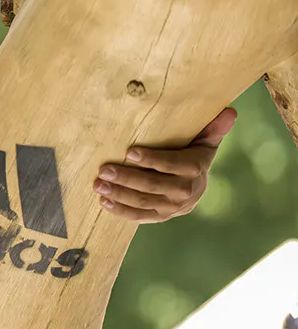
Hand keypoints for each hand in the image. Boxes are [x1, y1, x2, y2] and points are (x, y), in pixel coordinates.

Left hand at [93, 107, 236, 222]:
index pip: (170, 164)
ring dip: (119, 195)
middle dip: (126, 178)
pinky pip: (140, 217)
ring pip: (143, 202)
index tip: (129, 152)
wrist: (197, 186)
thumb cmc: (193, 154)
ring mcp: (172, 207)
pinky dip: (121, 211)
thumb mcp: (204, 140)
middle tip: (103, 170)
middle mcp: (185, 190)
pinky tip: (104, 202)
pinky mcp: (161, 216)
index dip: (151, 160)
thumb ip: (212, 127)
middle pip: (152, 185)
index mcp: (193, 168)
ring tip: (98, 185)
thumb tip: (230, 111)